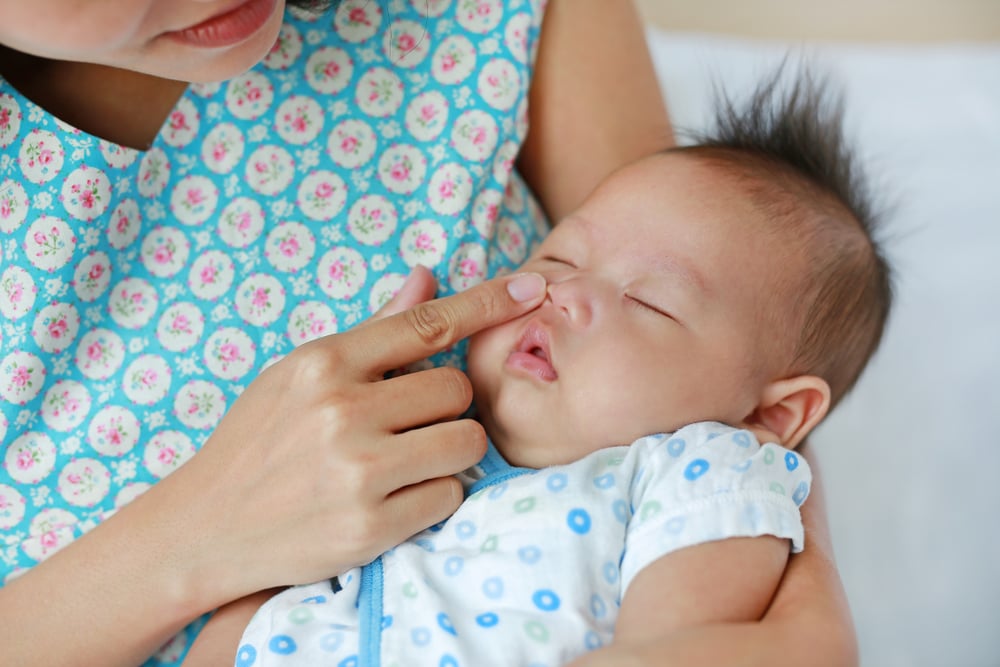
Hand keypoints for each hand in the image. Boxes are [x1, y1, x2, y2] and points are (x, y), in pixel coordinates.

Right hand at [167, 269, 546, 600]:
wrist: (205, 527)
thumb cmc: (259, 443)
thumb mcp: (299, 375)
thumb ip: (371, 332)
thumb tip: (426, 277)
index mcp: (324, 363)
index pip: (427, 323)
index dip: (487, 303)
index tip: (531, 289)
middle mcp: (342, 411)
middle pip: (455, 389)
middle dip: (446, 407)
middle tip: (409, 425)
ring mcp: (356, 471)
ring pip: (465, 441)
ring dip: (450, 451)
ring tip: (408, 461)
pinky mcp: (369, 526)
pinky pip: (449, 495)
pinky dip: (435, 495)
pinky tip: (396, 498)